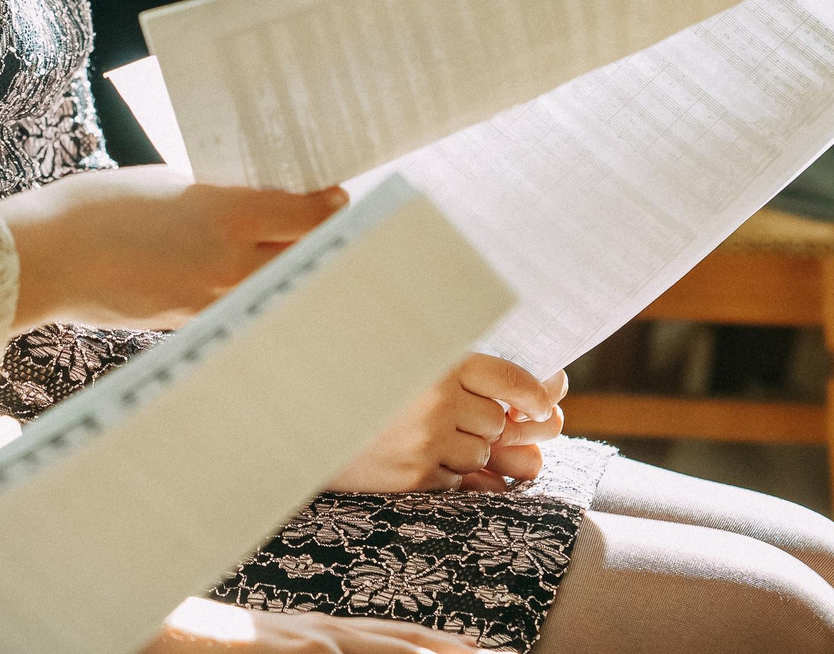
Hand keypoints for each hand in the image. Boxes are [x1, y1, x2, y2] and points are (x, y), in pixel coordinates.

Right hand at [0, 168, 347, 330]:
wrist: (45, 258)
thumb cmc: (97, 207)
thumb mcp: (166, 185)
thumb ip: (215, 197)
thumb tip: (252, 208)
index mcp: (226, 216)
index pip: (305, 216)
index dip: (329, 207)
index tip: (338, 198)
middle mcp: (229, 265)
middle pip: (302, 258)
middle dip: (319, 243)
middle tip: (330, 228)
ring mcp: (210, 301)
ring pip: (271, 286)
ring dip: (285, 271)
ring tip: (292, 254)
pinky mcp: (188, 323)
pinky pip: (236, 305)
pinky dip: (247, 291)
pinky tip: (242, 277)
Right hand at [145, 598, 478, 650]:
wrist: (156, 623)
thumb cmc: (210, 646)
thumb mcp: (272, 650)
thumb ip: (301, 650)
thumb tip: (326, 650)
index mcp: (319, 634)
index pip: (394, 636)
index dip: (439, 643)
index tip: (479, 649)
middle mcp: (318, 633)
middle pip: (399, 641)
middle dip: (450, 651)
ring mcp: (300, 641)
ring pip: (377, 649)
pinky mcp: (276, 650)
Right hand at [328, 355, 566, 493]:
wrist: (291, 419)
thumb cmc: (344, 375)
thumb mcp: (396, 352)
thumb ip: (450, 364)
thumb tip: (536, 396)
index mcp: (434, 360)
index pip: (507, 377)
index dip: (530, 393)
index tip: (542, 403)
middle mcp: (435, 401)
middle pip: (495, 422)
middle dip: (483, 422)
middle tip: (448, 413)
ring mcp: (424, 442)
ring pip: (479, 454)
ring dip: (464, 448)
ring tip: (421, 433)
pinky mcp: (412, 477)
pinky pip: (454, 480)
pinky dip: (444, 471)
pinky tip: (411, 453)